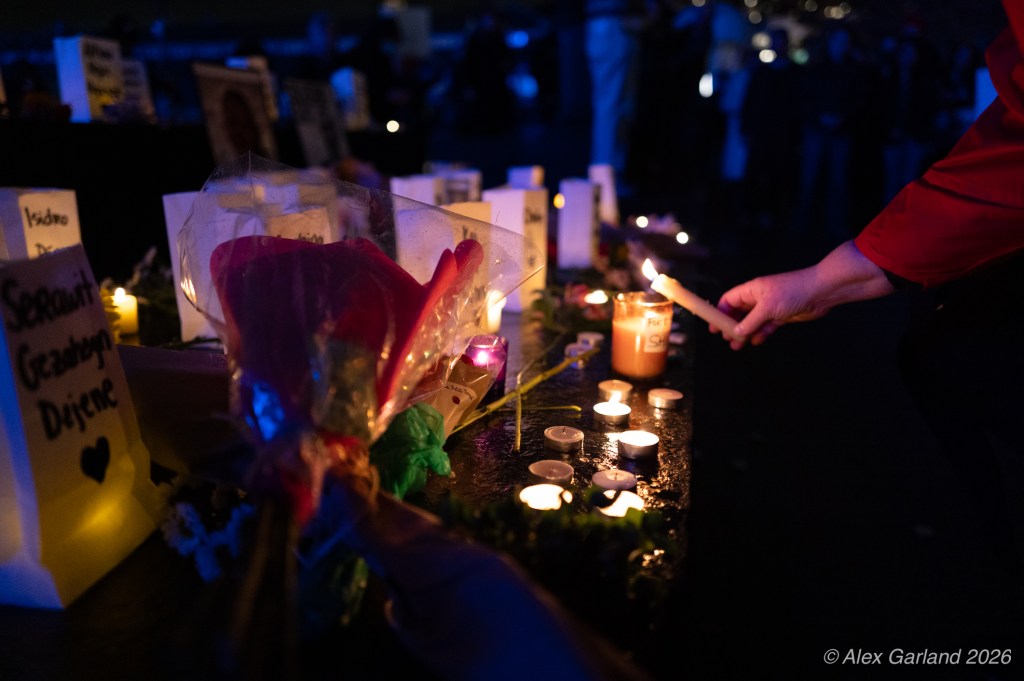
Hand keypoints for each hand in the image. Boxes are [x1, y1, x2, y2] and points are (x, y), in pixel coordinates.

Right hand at [712, 241, 895, 349]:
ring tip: (737, 346)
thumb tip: (736, 332)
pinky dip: (760, 333)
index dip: (720, 312)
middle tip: (725, 338)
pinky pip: (766, 326)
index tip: (714, 326)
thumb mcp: (767, 307)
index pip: (729, 300)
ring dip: (744, 333)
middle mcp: (758, 298)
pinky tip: (755, 341)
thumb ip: (750, 321)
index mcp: (751, 290)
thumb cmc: (791, 292)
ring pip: (752, 322)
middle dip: (731, 325)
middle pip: (738, 312)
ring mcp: (770, 307)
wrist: (819, 292)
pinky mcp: (781, 316)